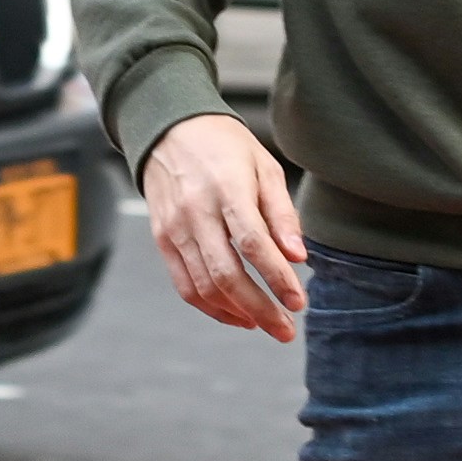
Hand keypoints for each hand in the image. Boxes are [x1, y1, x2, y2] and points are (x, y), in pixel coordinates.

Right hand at [144, 110, 308, 338]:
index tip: (299, 302)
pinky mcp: (162, 241)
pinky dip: (211, 307)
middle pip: (227, 275)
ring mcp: (175, 229)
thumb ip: (282, 214)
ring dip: (237, 313)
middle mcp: (196, 213)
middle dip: (260, 309)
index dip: (278, 278)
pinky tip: (236, 314)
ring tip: (265, 324)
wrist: (169, 130)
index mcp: (227, 189)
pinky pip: (185, 286)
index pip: (254, 244)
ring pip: (204, 287)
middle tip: (286, 330)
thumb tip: (298, 257)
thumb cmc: (225, 148)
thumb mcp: (264, 167)